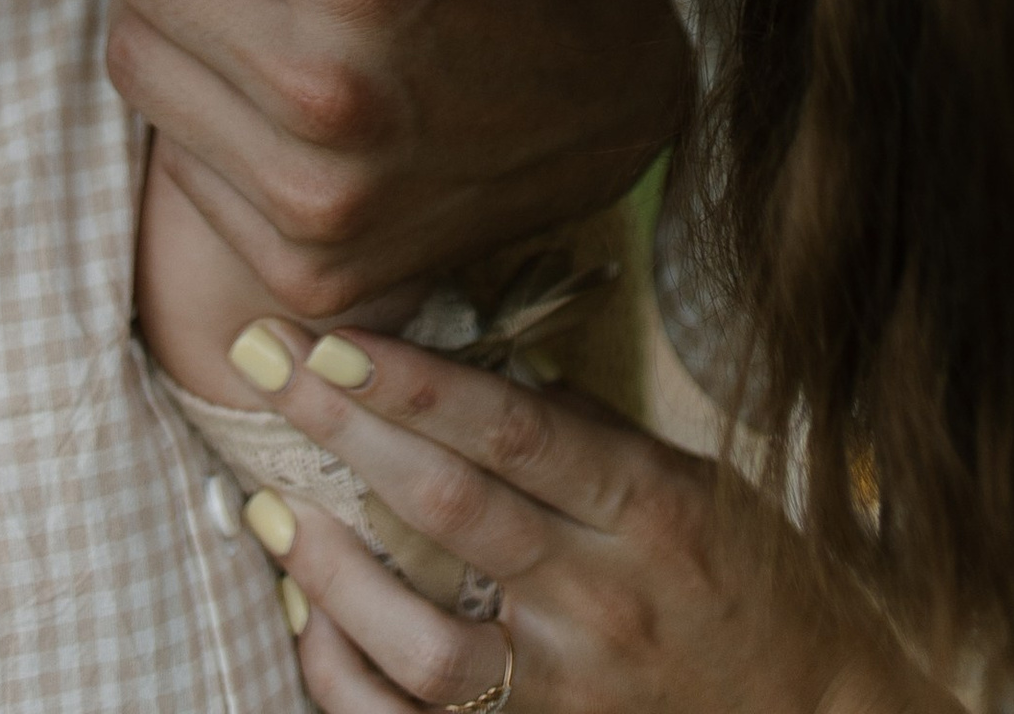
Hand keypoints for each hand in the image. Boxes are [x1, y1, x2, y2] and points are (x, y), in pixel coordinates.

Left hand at [220, 320, 955, 713]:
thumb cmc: (752, 579)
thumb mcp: (692, 482)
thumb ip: (588, 433)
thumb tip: (476, 363)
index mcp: (648, 507)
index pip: (510, 428)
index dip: (412, 380)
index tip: (330, 335)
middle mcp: (604, 598)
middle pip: (451, 509)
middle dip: (343, 429)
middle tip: (261, 363)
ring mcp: (569, 688)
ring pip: (425, 639)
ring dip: (335, 571)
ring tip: (269, 508)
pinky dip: (352, 682)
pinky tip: (309, 624)